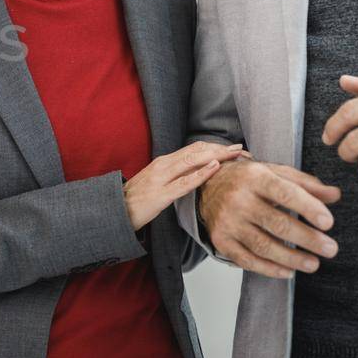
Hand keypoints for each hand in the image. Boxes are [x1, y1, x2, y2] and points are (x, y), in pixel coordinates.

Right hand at [124, 141, 247, 229]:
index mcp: (163, 161)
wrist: (114, 211)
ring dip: (217, 155)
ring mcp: (161, 178)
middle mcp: (163, 164)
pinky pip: (184, 182)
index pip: (194, 148)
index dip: (216, 146)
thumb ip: (174, 175)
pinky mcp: (160, 194)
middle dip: (221, 148)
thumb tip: (196, 173)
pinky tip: (215, 167)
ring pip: (192, 160)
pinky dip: (201, 173)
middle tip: (242, 149)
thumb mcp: (157, 182)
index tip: (234, 149)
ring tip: (235, 154)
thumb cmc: (136, 199)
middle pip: (196, 150)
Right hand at [198, 159, 339, 278]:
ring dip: (291, 258)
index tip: (329, 223)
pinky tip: (288, 271)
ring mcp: (227, 222)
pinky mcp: (220, 240)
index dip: (308, 208)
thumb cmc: (249, 179)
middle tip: (330, 249)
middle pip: (276, 223)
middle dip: (307, 238)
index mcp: (255, 177)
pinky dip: (269, 269)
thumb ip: (306, 184)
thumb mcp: (276, 173)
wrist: (208, 186)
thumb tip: (335, 195)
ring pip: (262, 245)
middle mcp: (238, 199)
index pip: (285, 193)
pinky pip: (246, 259)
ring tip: (313, 264)